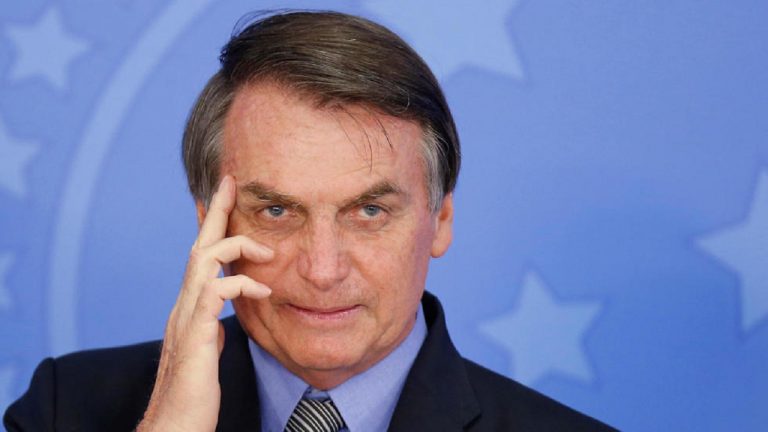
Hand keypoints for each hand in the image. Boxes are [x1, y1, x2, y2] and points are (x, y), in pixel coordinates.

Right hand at [137, 175, 272, 430]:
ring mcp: (187, 320)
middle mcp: (183, 307)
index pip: (200, 257)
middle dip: (214, 212)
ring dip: (234, 246)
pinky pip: (216, 294)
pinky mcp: (196, 337)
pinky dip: (241, 284)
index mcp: (189, 308)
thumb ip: (211, 326)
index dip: (211, 227)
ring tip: (265, 250)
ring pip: (202, 261)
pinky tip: (264, 290)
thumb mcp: (206, 350)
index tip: (223, 198)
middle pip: (197, 246)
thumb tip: (222, 311)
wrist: (173, 427)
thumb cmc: (192, 395)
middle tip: (231, 182)